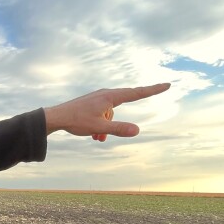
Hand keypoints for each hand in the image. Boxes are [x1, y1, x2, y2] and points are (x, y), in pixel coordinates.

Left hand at [44, 83, 169, 140]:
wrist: (56, 117)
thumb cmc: (76, 121)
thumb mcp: (99, 127)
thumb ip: (118, 129)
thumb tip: (138, 130)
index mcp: (110, 97)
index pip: (137, 93)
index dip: (153, 90)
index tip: (166, 85)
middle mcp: (106, 94)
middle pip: (127, 99)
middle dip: (136, 104)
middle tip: (161, 88)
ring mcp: (99, 98)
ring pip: (112, 113)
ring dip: (108, 126)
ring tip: (98, 138)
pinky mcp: (92, 104)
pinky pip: (104, 114)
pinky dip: (102, 125)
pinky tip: (95, 136)